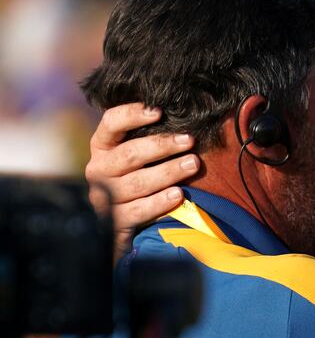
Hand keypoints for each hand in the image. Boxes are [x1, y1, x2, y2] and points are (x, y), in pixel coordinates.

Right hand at [85, 103, 199, 259]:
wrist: (117, 226)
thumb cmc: (137, 180)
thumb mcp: (138, 157)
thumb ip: (151, 140)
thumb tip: (184, 119)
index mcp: (103, 147)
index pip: (111, 123)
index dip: (132, 115)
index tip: (159, 112)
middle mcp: (98, 169)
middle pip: (129, 154)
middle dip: (162, 146)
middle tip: (189, 140)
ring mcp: (104, 196)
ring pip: (137, 182)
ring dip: (168, 172)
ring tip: (193, 164)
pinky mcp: (114, 221)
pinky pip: (139, 210)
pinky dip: (160, 202)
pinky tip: (178, 195)